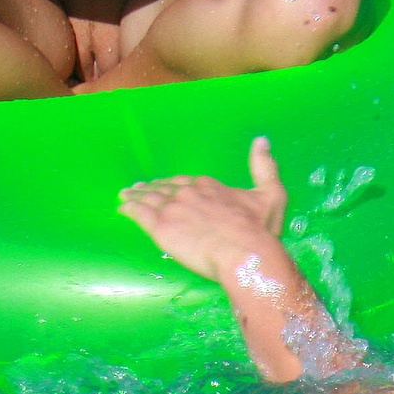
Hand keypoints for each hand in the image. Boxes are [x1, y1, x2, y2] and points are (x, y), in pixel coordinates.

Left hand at [118, 136, 290, 282]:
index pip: (184, 182)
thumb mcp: (271, 194)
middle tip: (137, 190)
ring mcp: (172, 209)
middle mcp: (187, 192)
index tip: (164, 185)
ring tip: (126, 196)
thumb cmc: (259, 230)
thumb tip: (261, 140)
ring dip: (136, 196)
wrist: (246, 254)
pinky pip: (139, 214)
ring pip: (148, 199)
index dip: (172, 184)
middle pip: (163, 189)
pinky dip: (130, 209)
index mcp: (208, 186)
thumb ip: (264, 166)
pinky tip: (123, 208)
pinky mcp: (161, 227)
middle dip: (150, 189)